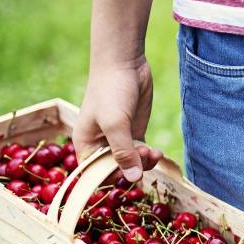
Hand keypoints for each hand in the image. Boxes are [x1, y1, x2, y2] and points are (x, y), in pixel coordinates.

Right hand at [74, 57, 161, 181]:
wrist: (124, 64)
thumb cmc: (111, 91)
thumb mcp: (115, 123)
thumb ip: (123, 152)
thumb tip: (133, 178)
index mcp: (86, 146)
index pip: (96, 175)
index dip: (113, 178)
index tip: (130, 170)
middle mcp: (100, 146)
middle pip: (117, 172)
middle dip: (133, 168)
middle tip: (145, 153)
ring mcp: (119, 139)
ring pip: (132, 164)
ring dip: (145, 163)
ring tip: (153, 152)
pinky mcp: (134, 133)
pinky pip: (141, 154)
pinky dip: (149, 156)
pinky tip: (157, 152)